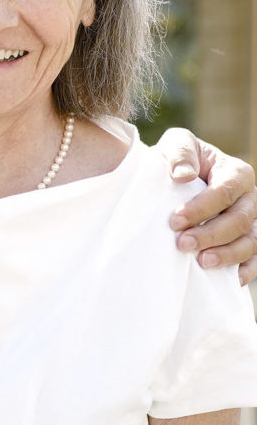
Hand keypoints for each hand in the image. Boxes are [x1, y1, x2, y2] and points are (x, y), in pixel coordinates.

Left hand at [158, 128, 256, 282]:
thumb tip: (182, 175)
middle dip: (212, 234)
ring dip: (228, 255)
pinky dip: (246, 271)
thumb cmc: (180, 160)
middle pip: (241, 220)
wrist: (180, 180)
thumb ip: (180, 153)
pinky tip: (230, 280)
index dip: (202, 207)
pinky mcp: (247, 242)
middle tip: (182, 244)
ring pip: (252, 242)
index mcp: (236, 173)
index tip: (175, 220)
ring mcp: (252, 222)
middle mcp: (250, 198)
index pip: (225, 192)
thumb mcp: (177, 144)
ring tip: (201, 263)